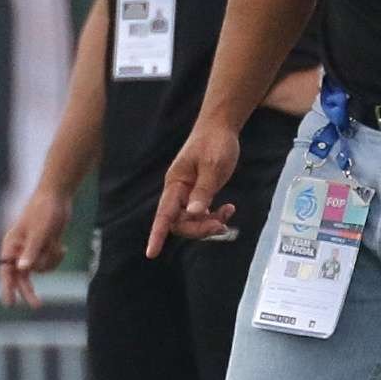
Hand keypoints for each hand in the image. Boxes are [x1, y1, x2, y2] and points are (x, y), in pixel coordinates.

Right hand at [0, 188, 70, 308]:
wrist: (59, 196)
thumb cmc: (44, 211)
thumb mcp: (39, 232)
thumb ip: (31, 251)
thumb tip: (22, 269)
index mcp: (11, 245)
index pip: (6, 271)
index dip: (7, 288)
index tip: (10, 303)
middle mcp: (20, 250)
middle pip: (22, 277)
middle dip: (29, 290)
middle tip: (38, 306)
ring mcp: (33, 250)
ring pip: (41, 269)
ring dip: (50, 261)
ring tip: (56, 245)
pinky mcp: (45, 248)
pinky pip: (50, 262)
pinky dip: (57, 257)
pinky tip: (62, 245)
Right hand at [147, 124, 242, 257]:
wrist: (221, 127)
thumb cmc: (214, 142)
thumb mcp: (212, 166)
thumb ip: (203, 190)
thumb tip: (195, 214)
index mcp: (175, 183)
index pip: (163, 214)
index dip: (157, 234)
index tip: (151, 253)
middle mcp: (179, 191)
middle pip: (180, 222)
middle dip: (198, 229)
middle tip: (220, 225)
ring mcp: (189, 193)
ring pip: (193, 221)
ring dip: (209, 224)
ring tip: (227, 215)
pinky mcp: (200, 193)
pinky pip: (203, 214)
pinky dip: (215, 216)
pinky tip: (229, 209)